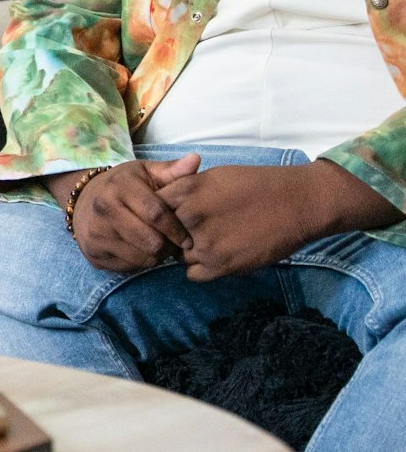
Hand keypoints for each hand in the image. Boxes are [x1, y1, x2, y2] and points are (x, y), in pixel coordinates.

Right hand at [57, 156, 197, 271]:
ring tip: (157, 245)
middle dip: (168, 246)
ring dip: (155, 256)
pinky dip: (140, 262)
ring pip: (141, 257)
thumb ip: (172, 170)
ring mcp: (96, 233)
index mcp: (120, 187)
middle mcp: (103, 210)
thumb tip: (196, 160)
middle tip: (173, 244)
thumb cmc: (123, 185)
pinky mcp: (93, 253)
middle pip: (150, 241)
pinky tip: (140, 250)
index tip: (188, 239)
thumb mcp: (145, 173)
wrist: (83, 199)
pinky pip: (128, 266)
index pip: (156, 214)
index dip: (176, 229)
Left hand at [163, 159, 395, 280]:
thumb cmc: (257, 185)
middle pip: (165, 234)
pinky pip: (193, 275)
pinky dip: (202, 268)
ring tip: (214, 241)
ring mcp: (205, 244)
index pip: (153, 208)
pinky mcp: (221, 266)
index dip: (162, 214)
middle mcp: (190, 217)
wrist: (298, 203)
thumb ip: (185, 189)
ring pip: (179, 255)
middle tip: (196, 231)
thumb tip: (162, 201)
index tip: (173, 216)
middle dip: (176, 234)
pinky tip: (219, 255)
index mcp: (186, 191)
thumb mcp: (214, 176)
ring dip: (191, 252)